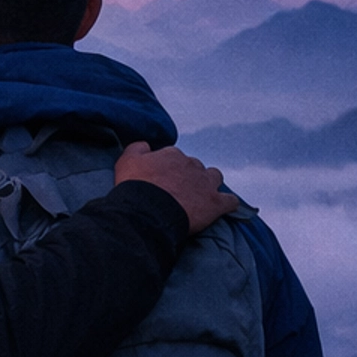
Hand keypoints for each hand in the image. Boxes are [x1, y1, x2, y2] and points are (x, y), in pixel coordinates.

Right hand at [113, 141, 239, 234]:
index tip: (163, 180)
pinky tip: (224, 208)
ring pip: (215, 177)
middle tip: (178, 191)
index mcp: (172, 155)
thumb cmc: (136, 188)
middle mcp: (191, 165)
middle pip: (195, 167)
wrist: (148, 212)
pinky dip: (228, 204)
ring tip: (201, 196)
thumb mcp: (127, 161)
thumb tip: (145, 145)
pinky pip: (230, 201)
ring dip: (210, 184)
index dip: (169, 169)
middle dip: (189, 176)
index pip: (174, 157)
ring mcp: (205, 184)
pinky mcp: (215, 203)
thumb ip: (137, 149)